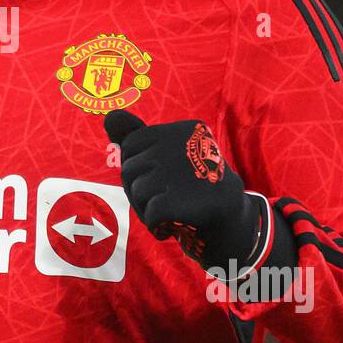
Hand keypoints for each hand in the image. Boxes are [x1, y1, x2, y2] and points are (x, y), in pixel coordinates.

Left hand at [104, 110, 271, 280]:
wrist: (233, 225)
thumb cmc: (193, 189)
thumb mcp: (166, 157)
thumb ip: (136, 137)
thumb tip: (109, 116)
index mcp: (182, 129)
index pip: (131, 146)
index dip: (138, 170)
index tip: (162, 180)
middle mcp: (184, 143)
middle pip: (130, 169)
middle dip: (140, 191)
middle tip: (168, 199)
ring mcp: (185, 170)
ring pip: (137, 191)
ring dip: (147, 209)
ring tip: (172, 211)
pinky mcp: (185, 198)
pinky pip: (149, 214)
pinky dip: (157, 226)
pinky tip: (175, 224)